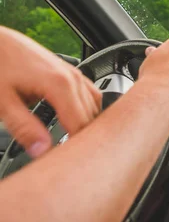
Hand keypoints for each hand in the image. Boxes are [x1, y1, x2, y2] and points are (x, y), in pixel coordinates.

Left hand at [0, 27, 101, 157]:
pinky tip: (76, 120)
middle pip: (92, 116)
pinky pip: (91, 94)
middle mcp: (73, 78)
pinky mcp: (71, 71)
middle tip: (70, 157)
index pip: (81, 124)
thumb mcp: (3, 101)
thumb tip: (42, 150)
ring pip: (96, 105)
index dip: (76, 147)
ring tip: (75, 142)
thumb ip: (24, 127)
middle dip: (84, 137)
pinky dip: (89, 109)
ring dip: (89, 124)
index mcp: (60, 85)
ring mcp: (75, 73)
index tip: (66, 161)